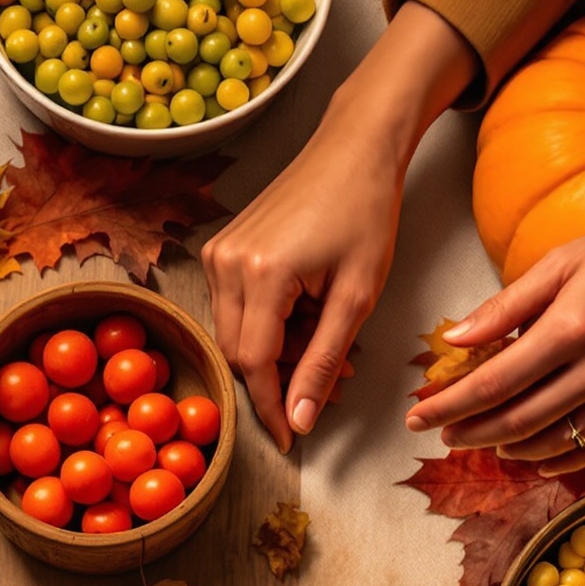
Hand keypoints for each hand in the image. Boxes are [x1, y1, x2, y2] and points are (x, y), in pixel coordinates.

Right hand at [202, 4, 475, 449]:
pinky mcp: (221, 246)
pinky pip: (235, 308)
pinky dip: (268, 325)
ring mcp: (218, 251)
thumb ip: (324, 361)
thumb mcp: (357, 296)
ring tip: (325, 340)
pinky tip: (305, 316)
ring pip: (235, 334)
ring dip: (276, 353)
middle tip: (327, 384)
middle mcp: (226, 262)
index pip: (254, 364)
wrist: (353, 146)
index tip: (291, 439)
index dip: (271, 408)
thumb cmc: (366, 211)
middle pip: (238, 353)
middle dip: (278, 380)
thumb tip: (300, 420)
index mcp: (261, 273)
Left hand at [407, 111, 584, 467]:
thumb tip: (454, 339)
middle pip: (515, 421)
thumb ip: (509, 303)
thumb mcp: (570, 258)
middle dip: (469, 432)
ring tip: (481, 441)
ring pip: (552, 441)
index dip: (449, 405)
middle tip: (439, 434)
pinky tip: (533, 455)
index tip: (416, 417)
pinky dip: (557, 459)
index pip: (493, 382)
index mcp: (573, 326)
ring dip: (508, 448)